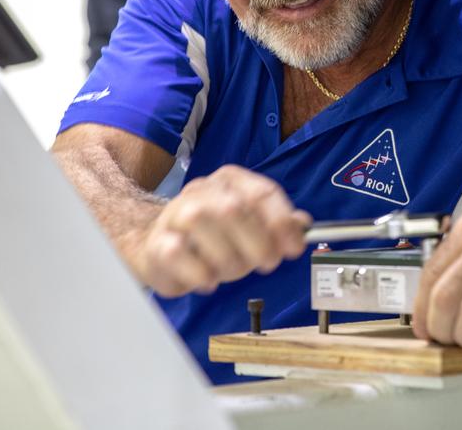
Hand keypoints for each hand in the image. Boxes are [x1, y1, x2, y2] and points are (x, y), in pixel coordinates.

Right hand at [133, 165, 310, 297]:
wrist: (160, 245)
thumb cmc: (213, 237)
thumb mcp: (250, 226)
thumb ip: (278, 223)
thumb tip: (303, 225)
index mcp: (231, 180)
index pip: (262, 193)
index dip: (282, 223)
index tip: (294, 249)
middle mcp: (202, 191)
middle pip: (235, 209)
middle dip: (258, 243)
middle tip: (266, 263)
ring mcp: (176, 214)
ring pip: (202, 223)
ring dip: (227, 258)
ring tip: (232, 270)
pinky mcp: (157, 242)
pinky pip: (176, 253)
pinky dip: (199, 272)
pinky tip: (208, 280)